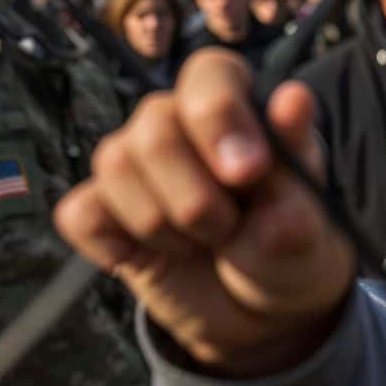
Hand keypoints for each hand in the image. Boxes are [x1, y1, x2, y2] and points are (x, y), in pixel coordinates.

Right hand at [53, 48, 357, 378]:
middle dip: (195, 199)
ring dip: (162, 224)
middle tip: (228, 229)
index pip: (209, 74)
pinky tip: (154, 256)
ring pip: (114, 164)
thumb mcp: (305, 225)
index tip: (249, 173)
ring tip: (198, 242)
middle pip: (154, 128)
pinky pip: (80, 213)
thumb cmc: (285, 249)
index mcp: (235, 108)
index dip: (220, 116)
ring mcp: (134, 166)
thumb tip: (294, 99)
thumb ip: (295, 172)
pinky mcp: (102, 212)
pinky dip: (114, 245)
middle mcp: (177, 123)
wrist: (258, 311)